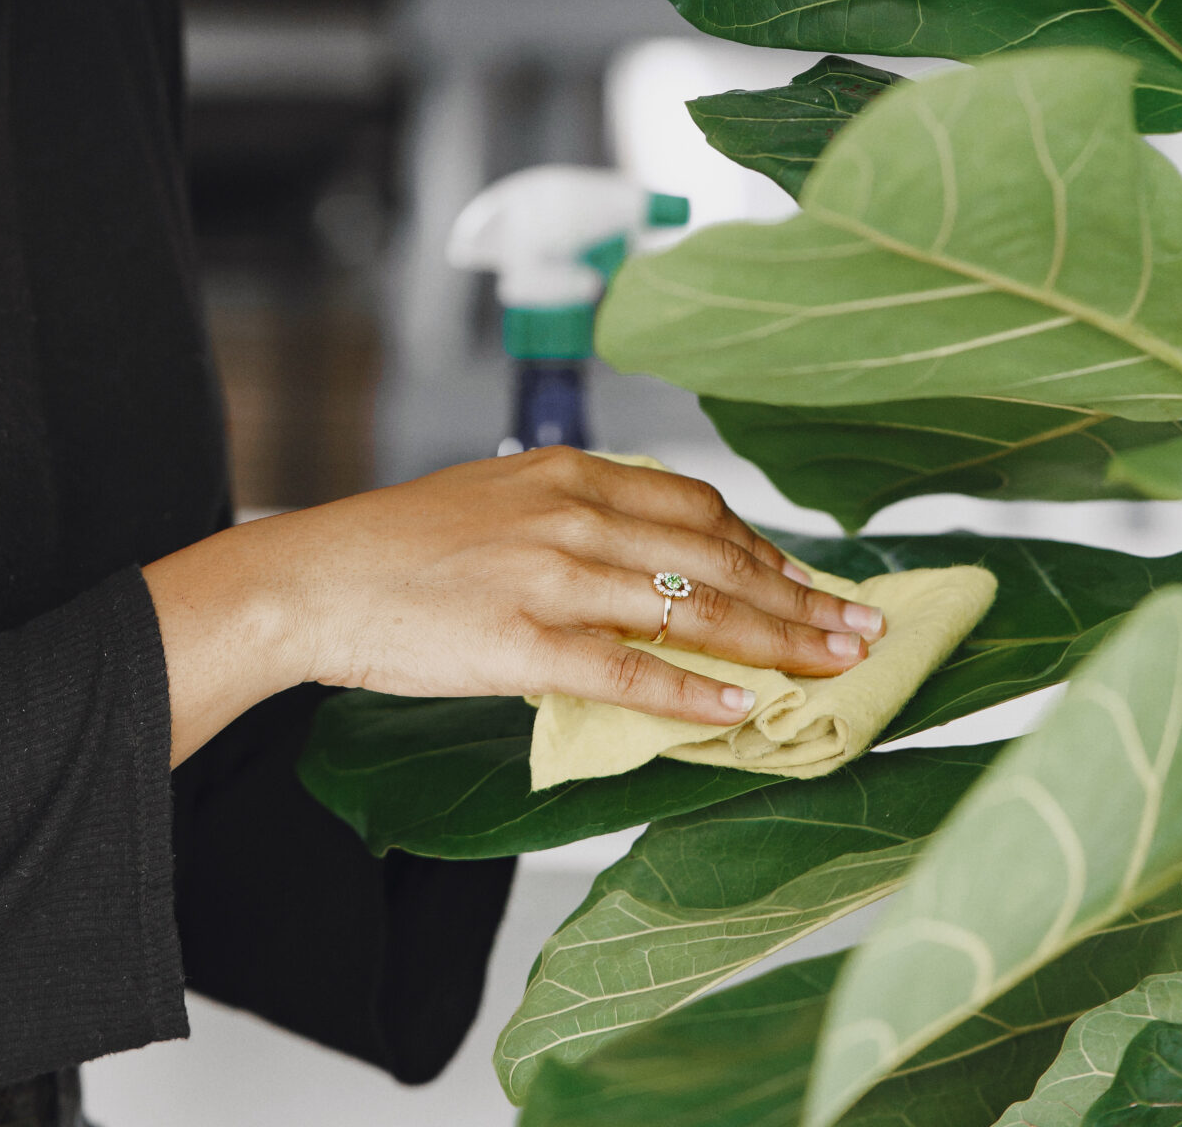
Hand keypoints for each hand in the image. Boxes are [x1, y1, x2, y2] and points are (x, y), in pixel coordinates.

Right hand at [141, 447, 885, 768]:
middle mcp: (569, 513)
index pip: (696, 505)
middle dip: (800, 596)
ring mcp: (549, 576)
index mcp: (567, 472)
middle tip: (864, 628)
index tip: (815, 580)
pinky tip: (740, 709)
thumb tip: (643, 558)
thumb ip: (572, 518)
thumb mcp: (497, 501)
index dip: (766, 547)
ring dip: (775, 641)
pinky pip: (627, 668)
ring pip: (689, 608)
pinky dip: (692, 689)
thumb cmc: (401, 547)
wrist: (316, 576)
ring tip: (835, 667)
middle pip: (714, 555)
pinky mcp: (522, 641)